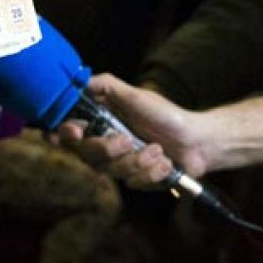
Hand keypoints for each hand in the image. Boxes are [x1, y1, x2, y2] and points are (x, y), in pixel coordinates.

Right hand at [54, 74, 209, 188]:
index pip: (69, 133)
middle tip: (128, 140)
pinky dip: (153, 172)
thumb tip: (81, 80)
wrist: (198, 140)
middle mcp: (107, 145)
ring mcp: (122, 165)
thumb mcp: (137, 96)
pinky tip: (166, 163)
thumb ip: (107, 86)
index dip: (64, 134)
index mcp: (102, 124)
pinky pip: (134, 183)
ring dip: (138, 160)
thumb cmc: (167, 116)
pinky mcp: (137, 180)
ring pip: (112, 171)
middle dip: (108, 149)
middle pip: (87, 155)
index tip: (75, 132)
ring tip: (158, 149)